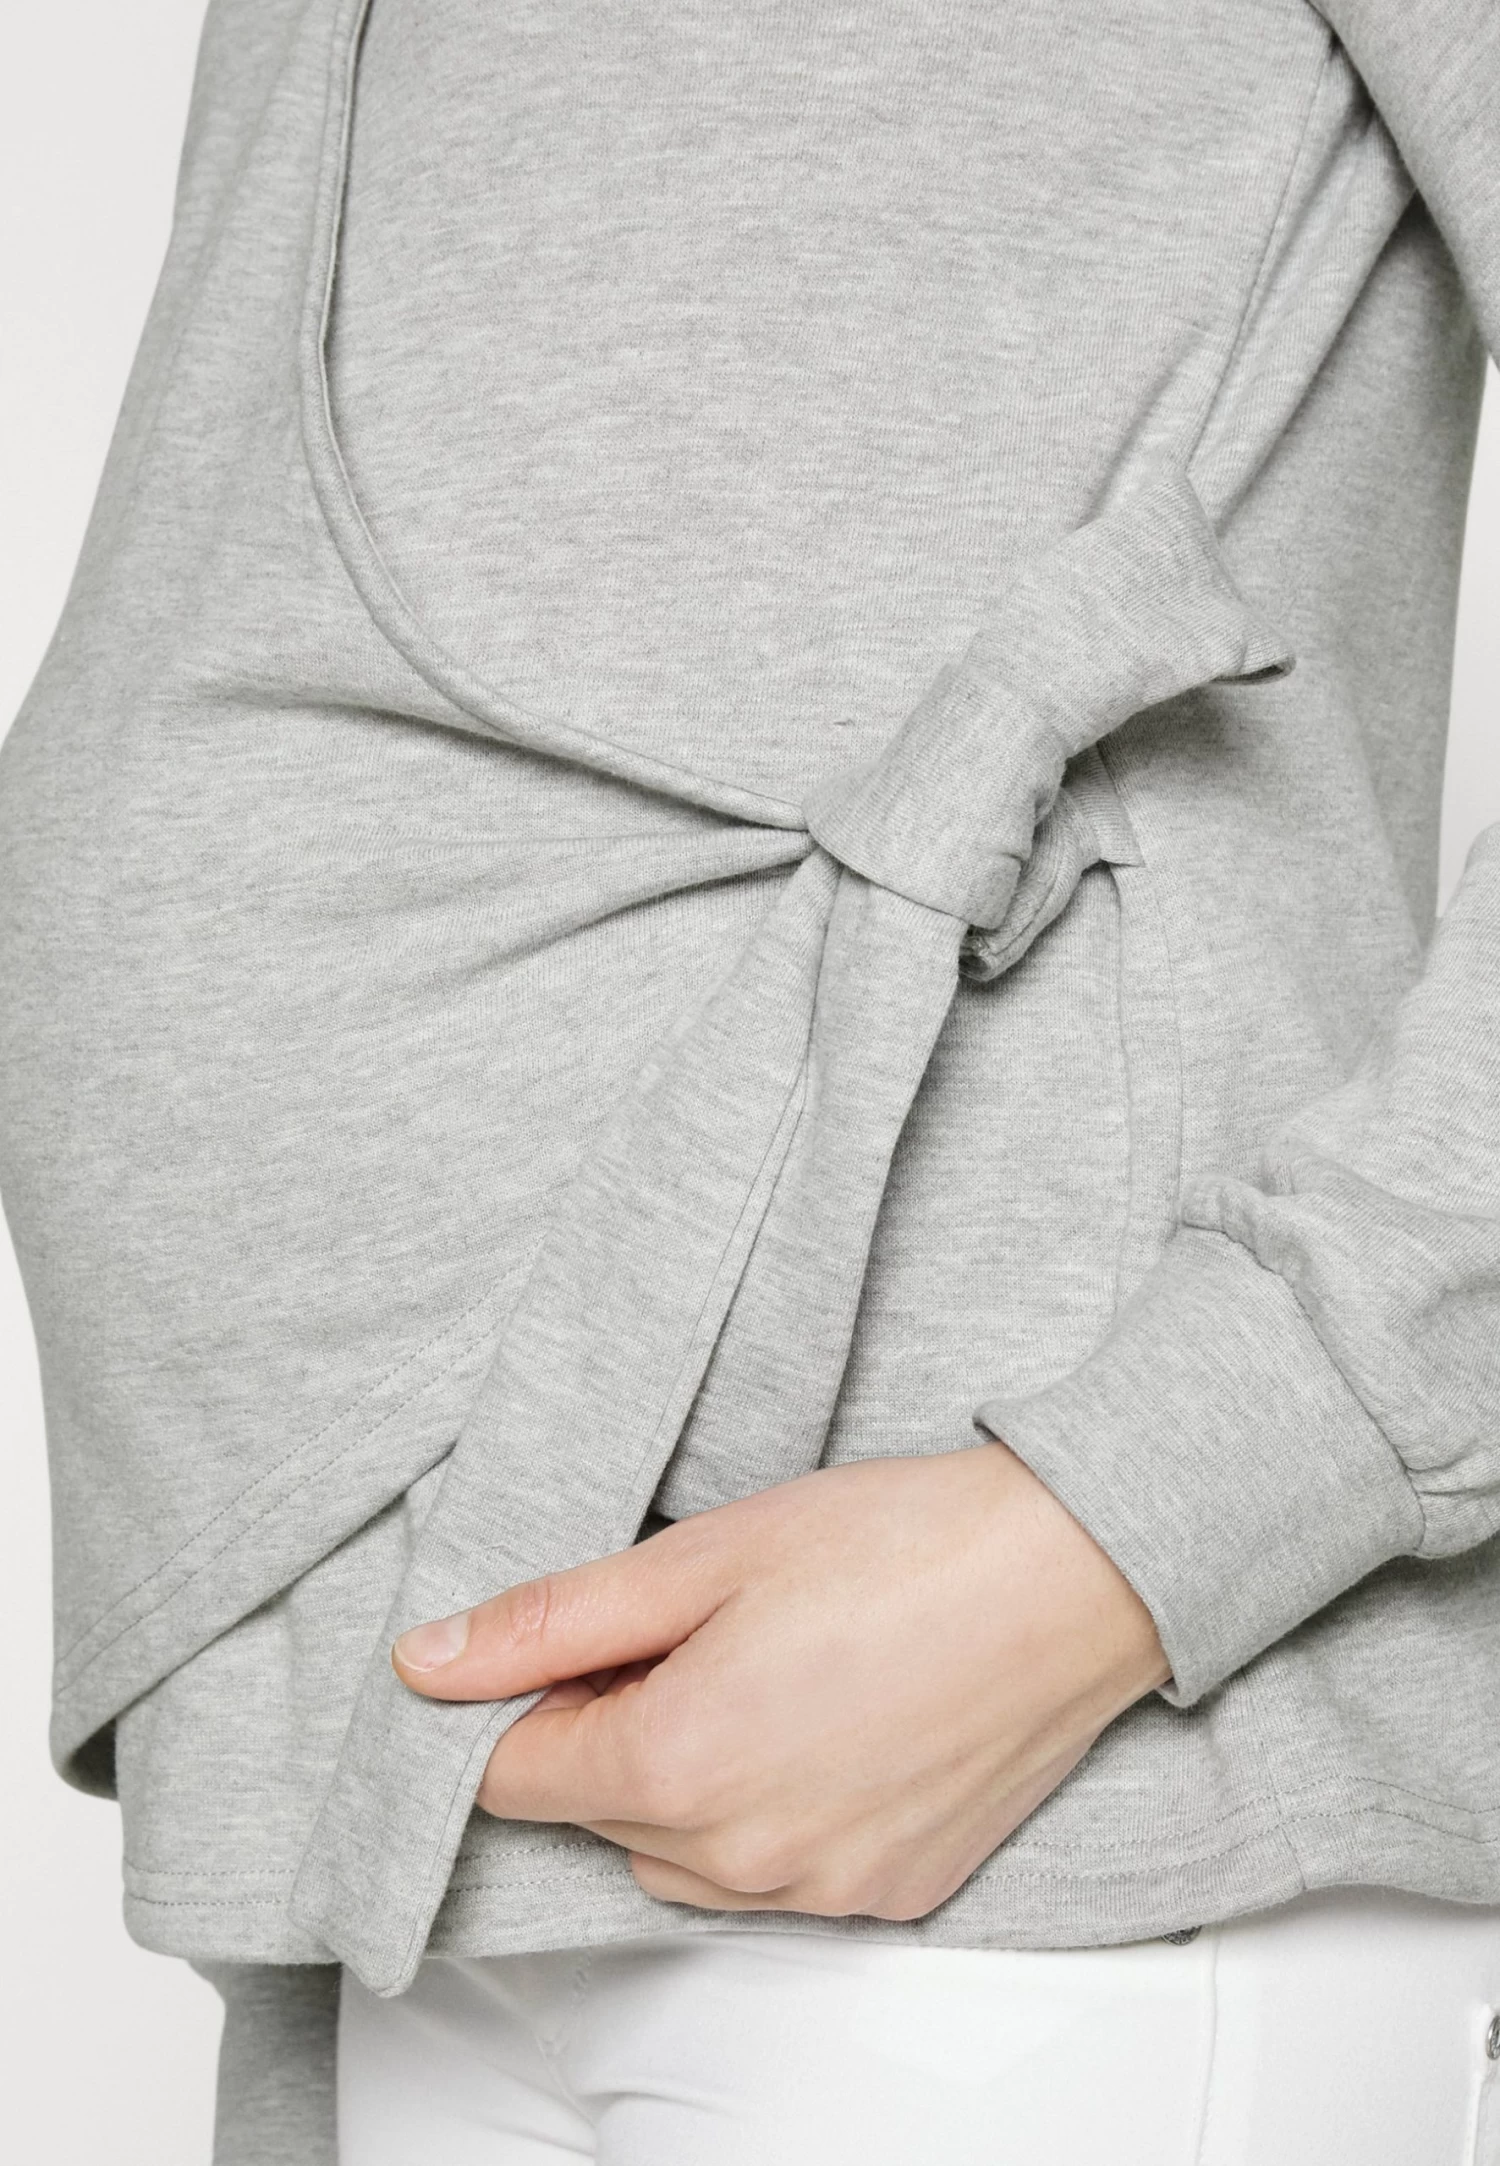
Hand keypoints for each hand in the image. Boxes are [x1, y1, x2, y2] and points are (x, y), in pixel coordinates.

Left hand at [392, 1442, 1168, 1920]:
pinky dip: (774, 1813)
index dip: (537, 1698)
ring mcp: (818, 1890)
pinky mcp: (888, 1897)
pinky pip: (775, 1875)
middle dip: (615, 1730)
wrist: (1075, 1574)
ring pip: (682, 1856)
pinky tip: (836, 1722)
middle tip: (706, 1633)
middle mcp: (736, 1859)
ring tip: (774, 1674)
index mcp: (672, 1766)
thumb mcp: (702, 1555)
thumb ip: (551, 1623)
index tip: (601, 1639)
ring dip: (690, 1782)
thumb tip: (424, 1666)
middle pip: (598, 1814)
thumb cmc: (897, 1543)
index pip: (512, 1776)